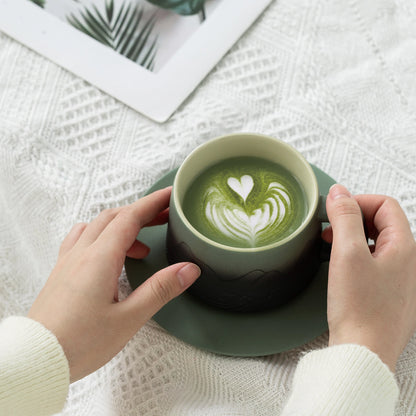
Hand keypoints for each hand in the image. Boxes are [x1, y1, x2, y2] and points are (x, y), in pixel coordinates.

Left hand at [28, 187, 199, 382]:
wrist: (37, 358)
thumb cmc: (79, 343)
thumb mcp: (129, 319)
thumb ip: (160, 290)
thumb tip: (187, 270)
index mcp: (100, 259)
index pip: (130, 218)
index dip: (153, 203)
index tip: (169, 195)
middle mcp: (82, 253)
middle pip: (115, 217)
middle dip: (142, 212)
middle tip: (164, 216)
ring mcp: (68, 260)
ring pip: (97, 225)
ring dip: (122, 224)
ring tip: (142, 244)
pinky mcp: (62, 271)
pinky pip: (82, 238)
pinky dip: (101, 235)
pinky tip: (108, 252)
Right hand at [322, 184, 415, 371]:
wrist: (364, 353)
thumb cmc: (360, 309)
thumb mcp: (348, 254)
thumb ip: (344, 218)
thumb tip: (339, 192)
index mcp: (404, 247)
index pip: (385, 204)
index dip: (358, 201)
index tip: (335, 211)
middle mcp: (406, 261)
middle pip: (382, 221)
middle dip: (353, 218)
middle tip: (330, 227)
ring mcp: (397, 277)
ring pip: (376, 241)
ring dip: (351, 235)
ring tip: (330, 244)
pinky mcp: (385, 291)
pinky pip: (372, 261)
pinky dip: (354, 254)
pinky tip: (338, 264)